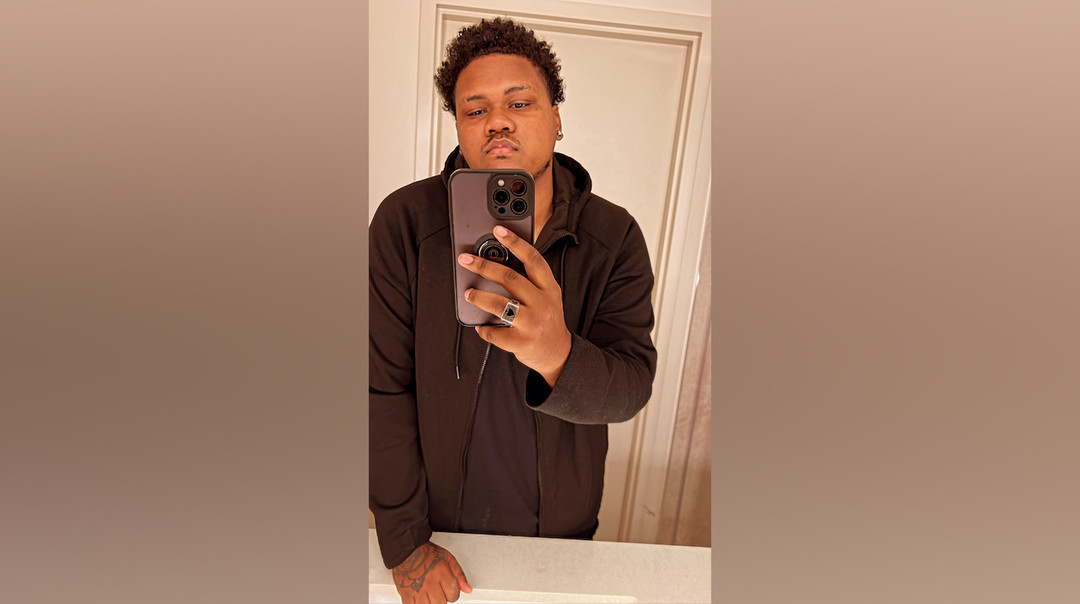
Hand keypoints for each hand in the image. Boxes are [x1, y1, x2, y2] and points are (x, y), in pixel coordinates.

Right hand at [392, 541, 471, 603]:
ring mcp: (417, 590)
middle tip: (437, 589)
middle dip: (441, 598)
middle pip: (441, 603)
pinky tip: (419, 595)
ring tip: (428, 592)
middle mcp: (430, 582)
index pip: (454, 595)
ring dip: (430, 602)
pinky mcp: (406, 594)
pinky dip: (418, 603)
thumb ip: (459, 575)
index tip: (448, 588)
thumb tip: (468, 589)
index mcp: (441, 573)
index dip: (452, 593)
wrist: (406, 551)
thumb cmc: (426, 553)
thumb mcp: (448, 558)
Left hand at [458, 225, 572, 385]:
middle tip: (466, 259)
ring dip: (479, 297)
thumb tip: (497, 260)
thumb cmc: (547, 318)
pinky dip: (485, 329)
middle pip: (510, 278)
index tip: (498, 230)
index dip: (515, 242)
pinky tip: (481, 326)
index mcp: (549, 288)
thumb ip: (529, 280)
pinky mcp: (522, 343)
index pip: (533, 259)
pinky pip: (496, 333)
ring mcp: (533, 324)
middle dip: (484, 266)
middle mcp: (543, 303)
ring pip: (500, 305)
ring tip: (468, 293)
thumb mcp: (547, 295)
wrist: (558, 353)